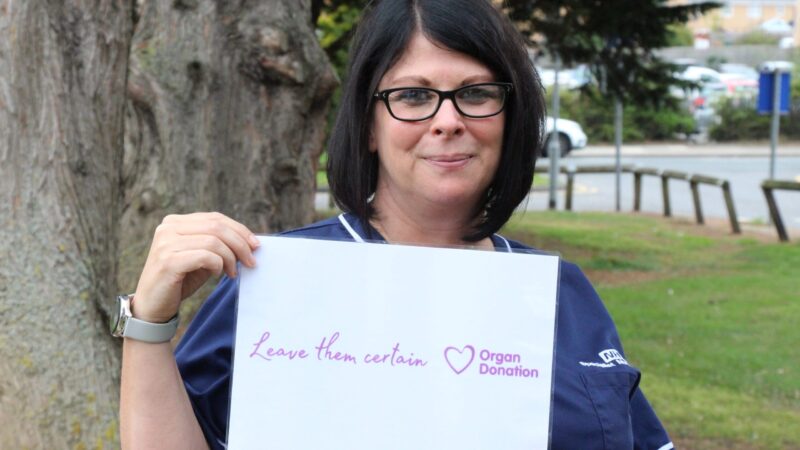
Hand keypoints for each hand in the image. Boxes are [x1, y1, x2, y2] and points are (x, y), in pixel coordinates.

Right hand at [132, 212, 259, 322]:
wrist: (152, 307)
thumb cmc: (180, 281)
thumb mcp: (201, 257)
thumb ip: (218, 245)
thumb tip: (250, 241)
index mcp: (175, 222)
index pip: (215, 218)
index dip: (239, 230)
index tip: (255, 245)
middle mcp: (168, 228)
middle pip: (216, 227)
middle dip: (240, 244)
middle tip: (251, 261)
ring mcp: (166, 243)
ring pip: (213, 241)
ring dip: (230, 258)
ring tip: (232, 272)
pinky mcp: (168, 261)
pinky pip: (205, 256)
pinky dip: (217, 265)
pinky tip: (217, 274)